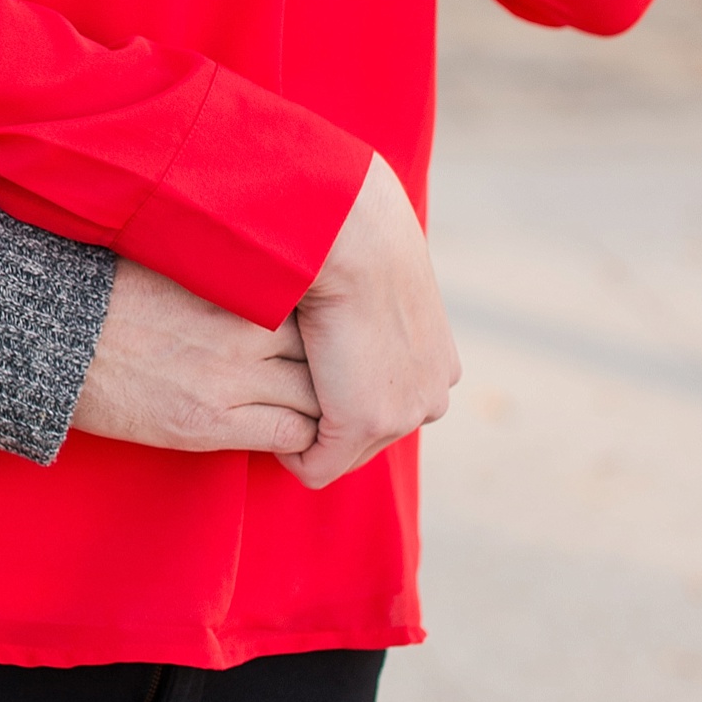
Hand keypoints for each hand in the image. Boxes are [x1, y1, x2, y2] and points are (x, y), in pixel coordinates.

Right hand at [71, 255, 320, 454]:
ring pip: (319, 397)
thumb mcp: (172, 261)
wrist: (53, 338)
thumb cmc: (105, 293)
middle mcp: (241, 330)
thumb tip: (258, 267)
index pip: (314, 305)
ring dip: (321, 404)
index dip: (323, 324)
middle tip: (330, 377)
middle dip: (333, 366)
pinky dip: (300, 436)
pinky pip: (290, 434)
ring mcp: (229, 379)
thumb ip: (225, 271)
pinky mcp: (209, 425)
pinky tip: (288, 432)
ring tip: (313, 406)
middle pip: (325, 351)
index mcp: (233, 285)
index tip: (322, 333)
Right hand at [280, 154, 458, 489]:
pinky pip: (315, 467)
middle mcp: (431, 394)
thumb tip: (353, 313)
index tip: (310, 370)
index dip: (345, 392)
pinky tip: (263, 416)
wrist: (349, 234)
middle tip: (288, 383)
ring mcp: (404, 413)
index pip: (389, 403)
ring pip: (344, 451)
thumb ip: (375, 310)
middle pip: (371, 434)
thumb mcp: (379, 278)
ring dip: (309, 430)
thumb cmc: (353, 238)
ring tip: (274, 392)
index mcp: (437, 363)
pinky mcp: (363, 422)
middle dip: (328, 417)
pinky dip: (288, 453)